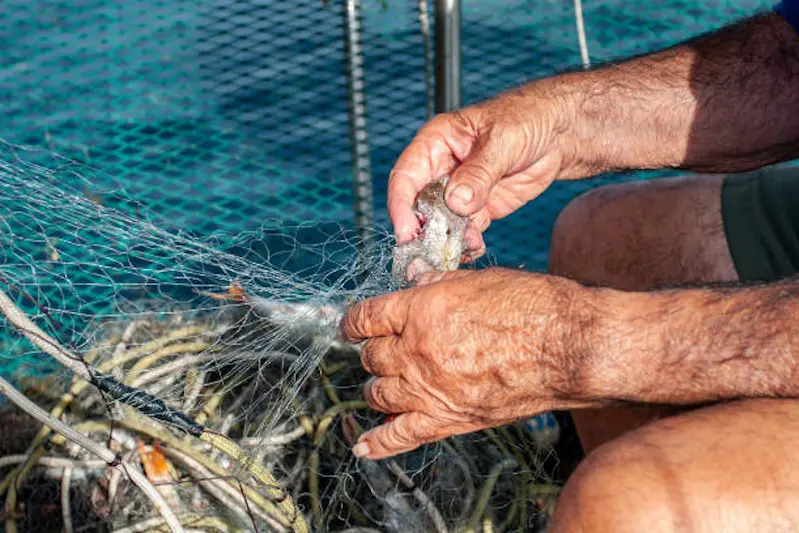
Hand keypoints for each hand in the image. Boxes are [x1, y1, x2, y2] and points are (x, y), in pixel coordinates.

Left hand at [341, 268, 601, 459]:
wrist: (569, 346)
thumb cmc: (532, 306)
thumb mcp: (478, 280)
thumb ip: (436, 284)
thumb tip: (412, 281)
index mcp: (420, 310)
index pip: (366, 317)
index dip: (353, 322)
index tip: (351, 326)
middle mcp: (416, 351)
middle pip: (372, 357)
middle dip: (375, 351)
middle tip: (385, 350)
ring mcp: (430, 389)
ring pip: (379, 394)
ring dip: (377, 388)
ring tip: (386, 384)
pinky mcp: (450, 419)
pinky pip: (401, 437)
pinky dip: (379, 443)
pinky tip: (364, 446)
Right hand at [389, 85, 579, 258]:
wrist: (560, 132)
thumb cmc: (527, 118)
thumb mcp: (502, 140)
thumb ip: (478, 173)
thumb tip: (455, 203)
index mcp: (436, 143)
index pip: (406, 177)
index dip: (401, 206)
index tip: (408, 231)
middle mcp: (441, 168)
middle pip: (419, 205)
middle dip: (424, 229)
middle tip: (433, 249)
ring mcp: (459, 191)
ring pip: (441, 222)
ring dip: (447, 239)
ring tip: (467, 244)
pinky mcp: (479, 208)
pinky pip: (464, 230)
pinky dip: (467, 243)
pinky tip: (475, 248)